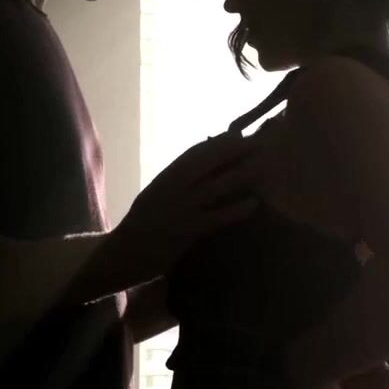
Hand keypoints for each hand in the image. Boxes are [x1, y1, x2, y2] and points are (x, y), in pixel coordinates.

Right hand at [111, 130, 259, 275]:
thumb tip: (205, 168)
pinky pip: (217, 217)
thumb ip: (178, 182)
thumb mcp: (158, 195)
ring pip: (216, 185)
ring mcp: (181, 208)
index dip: (217, 143)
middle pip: (207, 161)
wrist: (123, 254)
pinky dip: (236, 209)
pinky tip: (254, 204)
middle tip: (259, 142)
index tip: (238, 133)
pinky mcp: (188, 230)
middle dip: (233, 149)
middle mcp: (172, 187)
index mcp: (165, 178)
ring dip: (241, 174)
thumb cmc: (143, 225)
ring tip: (265, 166)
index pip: (193, 154)